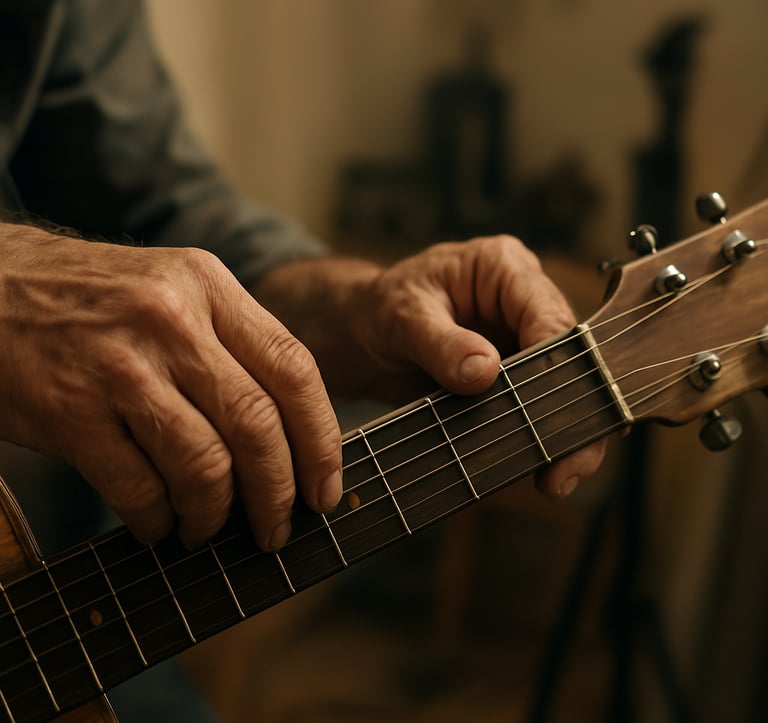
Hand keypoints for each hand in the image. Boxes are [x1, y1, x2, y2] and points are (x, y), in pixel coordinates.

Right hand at [0, 224, 341, 549]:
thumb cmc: (95, 300)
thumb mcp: (175, 292)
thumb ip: (233, 346)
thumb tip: (293, 435)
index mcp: (209, 286)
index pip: (294, 368)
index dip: (321, 438)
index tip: (325, 489)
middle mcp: (171, 320)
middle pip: (257, 423)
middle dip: (279, 492)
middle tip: (278, 529)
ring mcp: (119, 365)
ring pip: (204, 464)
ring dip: (215, 515)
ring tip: (207, 527)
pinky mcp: (68, 412)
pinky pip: (138, 489)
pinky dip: (158, 520)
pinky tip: (158, 523)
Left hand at [255, 235, 604, 496]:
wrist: (361, 338)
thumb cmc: (379, 310)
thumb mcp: (402, 318)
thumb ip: (442, 344)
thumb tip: (485, 371)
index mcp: (504, 268)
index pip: (547, 313)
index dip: (558, 365)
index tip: (552, 413)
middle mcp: (523, 301)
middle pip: (571, 356)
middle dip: (574, 412)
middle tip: (565, 468)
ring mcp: (522, 340)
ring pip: (566, 387)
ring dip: (565, 434)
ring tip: (557, 480)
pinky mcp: (515, 375)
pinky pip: (539, 406)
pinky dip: (541, 438)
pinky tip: (542, 471)